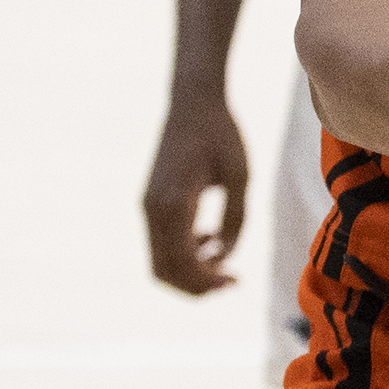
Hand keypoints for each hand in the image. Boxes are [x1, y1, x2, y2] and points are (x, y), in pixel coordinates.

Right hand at [142, 92, 248, 294]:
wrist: (193, 102)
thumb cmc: (221, 134)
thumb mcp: (241, 177)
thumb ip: (236, 219)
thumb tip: (226, 257)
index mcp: (174, 204)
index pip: (183, 264)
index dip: (208, 282)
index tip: (235, 282)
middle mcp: (153, 209)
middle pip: (164, 271)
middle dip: (196, 286)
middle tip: (230, 282)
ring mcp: (147, 206)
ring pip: (159, 260)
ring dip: (189, 270)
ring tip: (223, 262)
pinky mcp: (150, 202)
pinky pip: (161, 242)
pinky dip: (183, 252)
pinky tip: (210, 240)